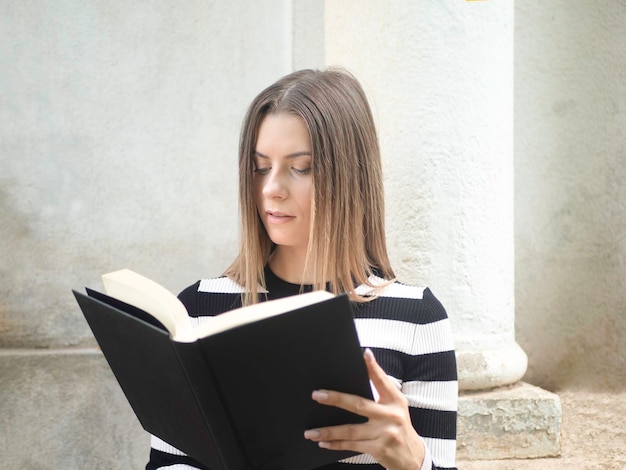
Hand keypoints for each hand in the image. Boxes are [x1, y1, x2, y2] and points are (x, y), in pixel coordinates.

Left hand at [304, 348, 424, 469]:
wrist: (412, 456)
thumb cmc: (398, 426)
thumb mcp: (396, 406)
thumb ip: (381, 390)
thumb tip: (365, 364)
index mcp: (395, 400)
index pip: (382, 381)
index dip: (373, 367)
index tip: (364, 355)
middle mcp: (391, 415)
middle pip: (359, 405)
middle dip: (336, 399)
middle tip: (317, 395)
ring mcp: (385, 433)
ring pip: (351, 430)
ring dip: (328, 431)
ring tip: (311, 432)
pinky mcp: (379, 449)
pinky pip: (352, 445)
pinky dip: (336, 444)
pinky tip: (323, 442)